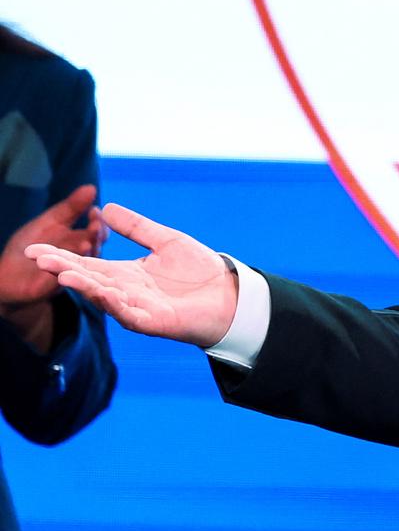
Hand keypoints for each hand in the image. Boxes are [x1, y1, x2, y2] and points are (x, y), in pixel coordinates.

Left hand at [0, 184, 104, 317]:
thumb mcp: (49, 222)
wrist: (6, 278)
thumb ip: (70, 208)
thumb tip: (91, 187)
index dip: (98, 221)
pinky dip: (68, 272)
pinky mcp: (56, 287)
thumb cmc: (27, 248)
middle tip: (97, 227)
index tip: (95, 210)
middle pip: (95, 246)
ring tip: (86, 243)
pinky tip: (64, 266)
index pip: (96, 230)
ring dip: (86, 254)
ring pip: (83, 264)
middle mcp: (81, 258)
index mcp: (81, 241)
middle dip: (96, 236)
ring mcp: (71, 273)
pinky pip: (64, 279)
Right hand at [24, 203, 238, 347]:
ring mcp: (138, 308)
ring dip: (84, 286)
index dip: (62, 256)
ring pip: (105, 297)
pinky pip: (130, 314)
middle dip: (63, 269)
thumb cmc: (200, 272)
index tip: (35, 248)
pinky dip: (116, 304)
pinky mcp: (154, 322)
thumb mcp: (166, 241)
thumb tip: (105, 209)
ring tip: (63, 275)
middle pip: (89, 279)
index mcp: (126, 274)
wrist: (231, 296)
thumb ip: (137, 228)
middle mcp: (126, 292)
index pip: (87, 264)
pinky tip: (103, 293)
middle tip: (37, 259)